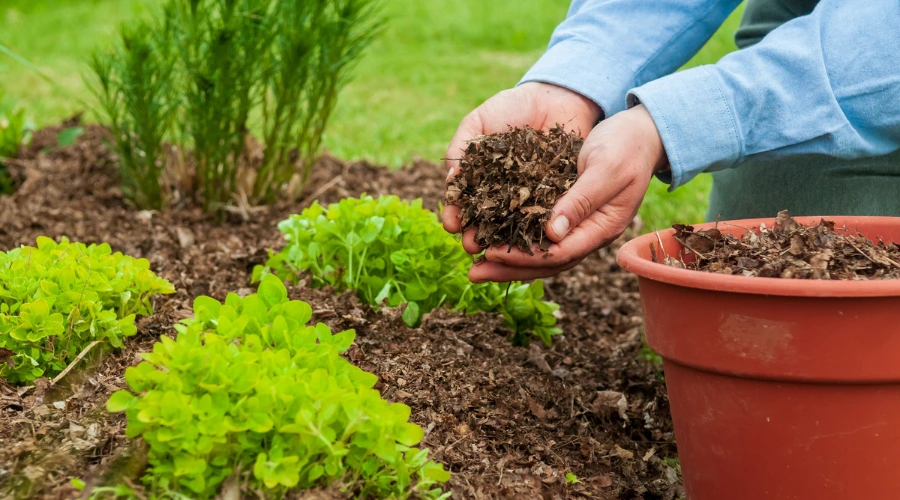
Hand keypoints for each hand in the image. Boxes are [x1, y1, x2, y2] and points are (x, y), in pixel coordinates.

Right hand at [442, 82, 602, 233]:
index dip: (455, 214)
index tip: (451, 224)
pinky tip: (529, 238)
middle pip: (486, 220)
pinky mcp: (555, 196)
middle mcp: (503, 194)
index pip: (464, 202)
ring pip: (514, 224)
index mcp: (480, 179)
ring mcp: (529, 197)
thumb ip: (461, 148)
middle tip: (471, 245)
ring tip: (494, 250)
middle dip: (476, 234)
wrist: (554, 97)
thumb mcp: (478, 121)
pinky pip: (544, 214)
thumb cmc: (512, 107)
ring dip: (502, 240)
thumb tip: (451, 180)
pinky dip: (536, 226)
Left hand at [464, 104, 667, 282]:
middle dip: (508, 268)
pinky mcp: (567, 212)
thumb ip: (581, 200)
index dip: (524, 256)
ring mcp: (578, 225)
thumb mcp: (605, 168)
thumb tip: (551, 233)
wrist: (641, 133)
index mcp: (602, 227)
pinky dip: (514, 238)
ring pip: (540, 252)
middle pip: (546, 262)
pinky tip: (491, 236)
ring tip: (476, 264)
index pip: (559, 254)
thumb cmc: (626, 146)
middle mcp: (588, 233)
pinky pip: (538, 233)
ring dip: (508, 260)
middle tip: (473, 274)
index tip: (491, 253)